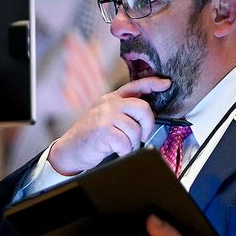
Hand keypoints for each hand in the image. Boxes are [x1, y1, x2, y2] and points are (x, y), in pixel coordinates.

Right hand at [48, 77, 171, 174]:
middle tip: (142, 136)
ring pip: (136, 130)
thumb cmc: (90, 136)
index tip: (166, 83)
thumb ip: (123, 111)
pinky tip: (116, 151)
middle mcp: (109, 104)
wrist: (69, 150)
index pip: (136, 85)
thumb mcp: (105, 116)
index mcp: (111, 98)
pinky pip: (126, 143)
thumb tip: (148, 114)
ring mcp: (106, 117)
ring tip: (122, 146)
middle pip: (143, 108)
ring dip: (133, 144)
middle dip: (148, 125)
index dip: (153, 83)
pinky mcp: (104, 132)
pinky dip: (125, 152)